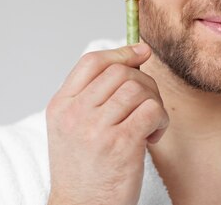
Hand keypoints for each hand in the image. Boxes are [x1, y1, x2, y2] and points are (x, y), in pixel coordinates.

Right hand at [46, 43, 168, 204]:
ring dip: (153, 103)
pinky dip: (160, 121)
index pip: (92, 61)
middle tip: (146, 105)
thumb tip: (135, 53)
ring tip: (148, 125)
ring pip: (138, 89)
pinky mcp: (120, 144)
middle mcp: (75, 114)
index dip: (121, 52)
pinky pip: (152, 110)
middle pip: (120, 72)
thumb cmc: (84, 169)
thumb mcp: (73, 126)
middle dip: (143, 83)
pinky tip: (152, 137)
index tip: (141, 52)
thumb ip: (94, 94)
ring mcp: (96, 129)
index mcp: (61, 105)